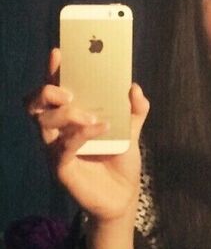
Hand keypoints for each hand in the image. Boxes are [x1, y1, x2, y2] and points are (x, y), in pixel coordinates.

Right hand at [27, 48, 148, 224]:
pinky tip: (100, 128)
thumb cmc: (120, 160)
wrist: (123, 196)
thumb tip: (134, 87)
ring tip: (93, 116)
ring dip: (68, 113)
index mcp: (71, 117)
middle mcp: (58, 131)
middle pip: (36, 104)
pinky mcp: (61, 168)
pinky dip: (80, 134)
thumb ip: (135, 110)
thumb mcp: (132, 132)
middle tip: (69, 91)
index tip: (60, 52)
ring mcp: (56, 149)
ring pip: (44, 122)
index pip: (55, 90)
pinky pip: (62, 147)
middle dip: (48, 91)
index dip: (54, 71)